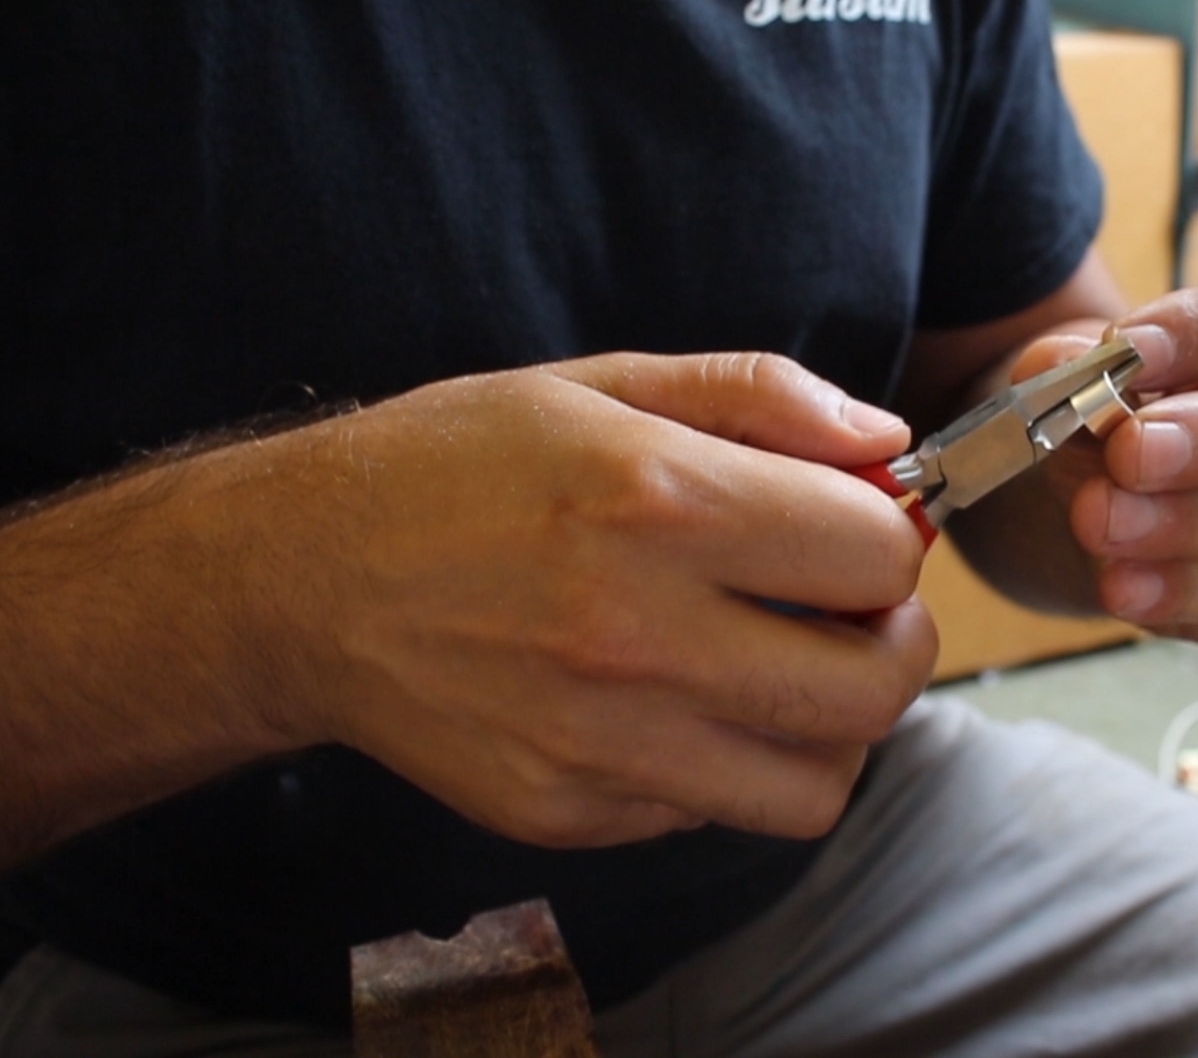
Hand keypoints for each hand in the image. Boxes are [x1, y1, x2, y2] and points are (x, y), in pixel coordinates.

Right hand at [265, 352, 936, 846]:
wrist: (301, 579)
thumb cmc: (457, 466)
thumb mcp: (601, 384)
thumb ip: (759, 398)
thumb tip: (889, 442)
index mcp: (658, 501)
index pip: (877, 553)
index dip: (891, 538)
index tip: (859, 531)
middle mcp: (636, 633)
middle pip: (874, 687)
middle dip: (896, 642)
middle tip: (855, 612)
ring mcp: (600, 742)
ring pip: (817, 786)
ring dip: (831, 728)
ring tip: (786, 669)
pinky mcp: (568, 813)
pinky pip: (716, 813)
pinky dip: (730, 764)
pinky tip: (682, 704)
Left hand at [1018, 250, 1197, 644]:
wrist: (1137, 480)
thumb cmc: (1150, 393)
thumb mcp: (1106, 361)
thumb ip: (1080, 361)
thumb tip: (1060, 371)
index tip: (1129, 348)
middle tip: (1131, 452)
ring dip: (1189, 523)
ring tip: (1101, 521)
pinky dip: (1182, 591)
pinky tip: (1123, 583)